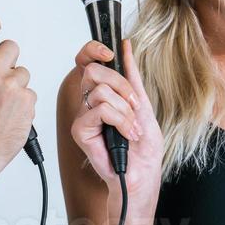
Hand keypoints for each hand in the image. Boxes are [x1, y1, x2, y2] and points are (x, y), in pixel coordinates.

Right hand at [69, 38, 162, 212]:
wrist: (142, 176)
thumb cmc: (143, 149)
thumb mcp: (144, 105)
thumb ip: (133, 77)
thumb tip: (126, 47)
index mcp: (104, 93)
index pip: (87, 61)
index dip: (93, 50)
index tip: (111, 52)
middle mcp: (90, 103)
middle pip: (92, 71)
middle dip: (121, 85)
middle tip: (134, 104)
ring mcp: (84, 117)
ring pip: (100, 92)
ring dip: (125, 110)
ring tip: (132, 128)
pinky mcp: (81, 131)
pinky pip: (100, 110)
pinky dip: (120, 121)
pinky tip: (126, 135)